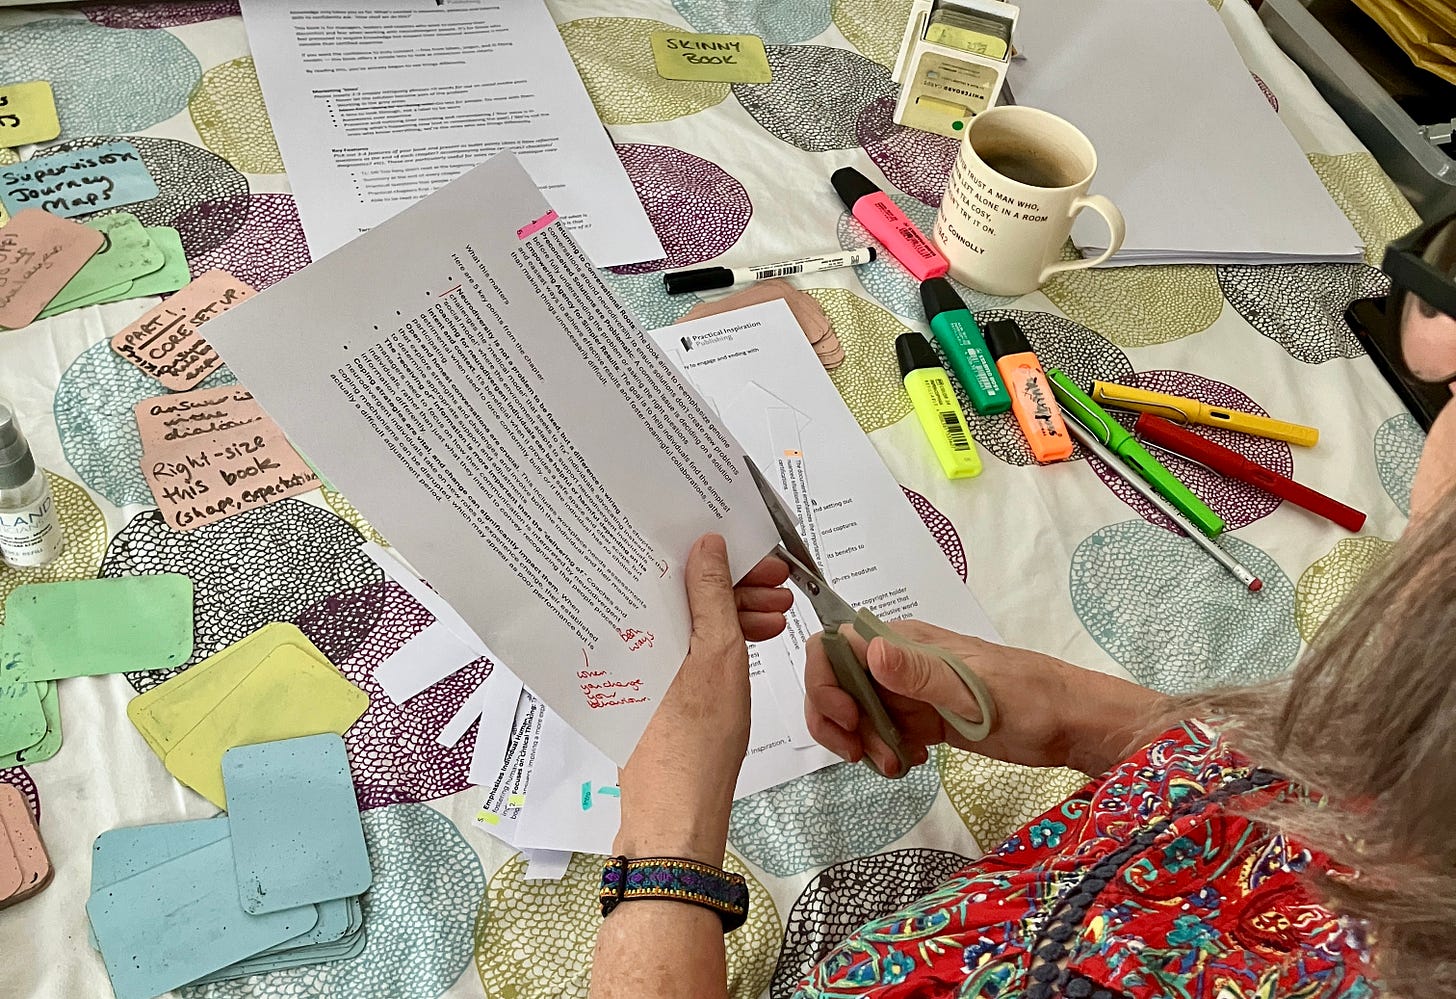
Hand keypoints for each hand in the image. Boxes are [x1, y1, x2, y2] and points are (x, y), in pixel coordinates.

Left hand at [615, 535, 781, 863]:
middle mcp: (631, 641)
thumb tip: (707, 546)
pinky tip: (752, 639)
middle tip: (779, 589)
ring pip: (691, 620)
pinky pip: (687, 646)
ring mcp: (642, 666)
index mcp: (639, 625)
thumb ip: (713, 595)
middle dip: (738, 586)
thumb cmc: (696, 742)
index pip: (679, 568)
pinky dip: (720, 639)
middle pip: (686, 593)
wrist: (678, 811)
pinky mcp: (653, 688)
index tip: (763, 561)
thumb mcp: (718, 653)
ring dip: (735, 612)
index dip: (725, 559)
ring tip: (777, 617)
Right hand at [805, 619, 1168, 777]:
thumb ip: (918, 672)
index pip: (835, 647)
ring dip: (862, 744)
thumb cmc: (1030, 698)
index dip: (826, 683)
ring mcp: (911, 692)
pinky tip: (911, 764)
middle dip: (838, 723)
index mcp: (906, 640)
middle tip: (864, 756)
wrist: (1072, 725)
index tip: (847, 720)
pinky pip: (883, 733)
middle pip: (836, 684)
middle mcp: (899, 662)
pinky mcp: (923, 719)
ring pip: (856, 714)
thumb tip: (867, 649)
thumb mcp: (973, 689)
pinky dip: (884, 753)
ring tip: (896, 767)